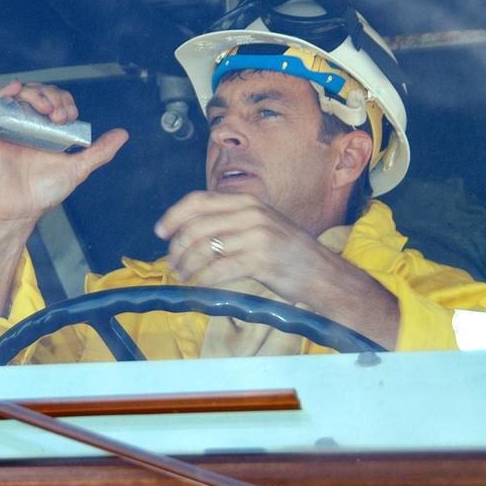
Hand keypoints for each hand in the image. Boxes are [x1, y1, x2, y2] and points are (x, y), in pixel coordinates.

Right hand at [0, 81, 126, 318]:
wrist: (20, 208)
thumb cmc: (46, 192)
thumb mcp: (78, 169)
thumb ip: (100, 152)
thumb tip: (123, 134)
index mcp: (49, 130)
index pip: (58, 101)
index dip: (65, 102)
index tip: (68, 116)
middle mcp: (32, 124)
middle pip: (41, 93)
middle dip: (53, 97)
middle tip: (57, 115)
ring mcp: (13, 125)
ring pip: (23, 94)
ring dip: (35, 92)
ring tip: (43, 108)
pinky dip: (7, 90)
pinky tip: (16, 89)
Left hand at [156, 191, 397, 347]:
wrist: (325, 275)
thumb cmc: (287, 253)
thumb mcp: (260, 224)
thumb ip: (230, 221)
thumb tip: (188, 229)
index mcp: (248, 201)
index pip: (197, 200)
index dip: (173, 215)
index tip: (160, 232)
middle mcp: (251, 213)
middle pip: (196, 226)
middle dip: (177, 247)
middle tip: (171, 263)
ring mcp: (257, 235)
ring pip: (204, 248)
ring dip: (187, 265)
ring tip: (183, 275)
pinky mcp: (261, 260)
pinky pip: (218, 269)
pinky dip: (202, 279)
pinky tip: (198, 285)